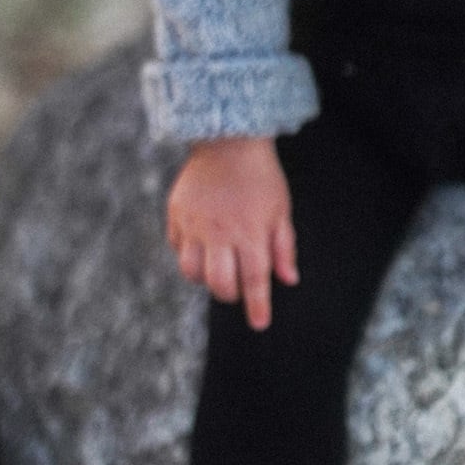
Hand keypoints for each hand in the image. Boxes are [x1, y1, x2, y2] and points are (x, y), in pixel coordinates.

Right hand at [166, 136, 297, 329]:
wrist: (228, 140)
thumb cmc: (261, 177)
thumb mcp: (281, 210)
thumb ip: (284, 247)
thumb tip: (288, 280)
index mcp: (251, 233)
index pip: (255, 281)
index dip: (257, 307)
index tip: (259, 324)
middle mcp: (220, 234)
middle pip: (219, 283)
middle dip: (230, 295)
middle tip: (238, 289)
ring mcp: (194, 225)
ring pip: (191, 271)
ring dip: (205, 279)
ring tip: (217, 269)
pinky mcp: (176, 214)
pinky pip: (176, 248)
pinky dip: (187, 255)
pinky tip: (200, 248)